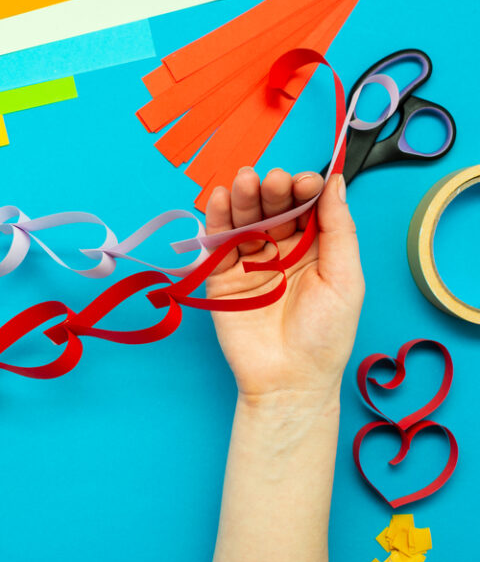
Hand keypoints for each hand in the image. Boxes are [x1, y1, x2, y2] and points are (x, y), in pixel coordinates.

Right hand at [204, 168, 363, 408]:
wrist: (289, 381)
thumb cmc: (325, 337)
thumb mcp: (345, 279)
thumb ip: (339, 230)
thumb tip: (334, 183)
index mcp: (314, 248)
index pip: (306, 207)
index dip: (304, 189)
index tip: (307, 180)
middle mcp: (280, 250)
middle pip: (273, 208)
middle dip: (272, 191)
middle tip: (272, 181)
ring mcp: (249, 263)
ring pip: (244, 220)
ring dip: (243, 198)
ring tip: (244, 181)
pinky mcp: (221, 277)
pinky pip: (216, 243)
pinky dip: (215, 219)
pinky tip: (218, 198)